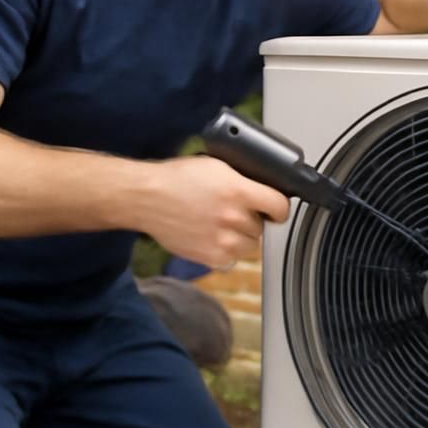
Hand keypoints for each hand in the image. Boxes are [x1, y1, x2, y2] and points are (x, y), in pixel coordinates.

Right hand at [143, 157, 290, 269]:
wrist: (147, 197)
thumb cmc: (176, 179)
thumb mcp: (216, 166)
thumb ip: (242, 180)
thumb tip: (262, 189)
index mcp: (238, 191)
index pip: (279, 206)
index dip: (279, 208)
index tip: (276, 210)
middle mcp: (233, 218)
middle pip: (261, 227)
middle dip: (251, 220)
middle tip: (233, 212)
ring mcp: (222, 241)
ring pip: (249, 246)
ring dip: (240, 238)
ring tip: (221, 226)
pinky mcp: (209, 257)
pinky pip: (231, 260)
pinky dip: (225, 252)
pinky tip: (211, 237)